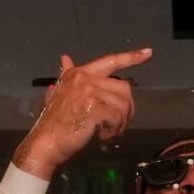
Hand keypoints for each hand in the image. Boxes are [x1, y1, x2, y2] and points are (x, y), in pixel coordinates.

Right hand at [14, 48, 151, 177]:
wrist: (45, 141)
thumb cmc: (55, 123)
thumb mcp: (60, 95)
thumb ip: (68, 77)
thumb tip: (65, 58)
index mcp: (78, 74)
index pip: (109, 61)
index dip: (130, 57)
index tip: (148, 52)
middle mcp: (84, 78)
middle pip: (124, 88)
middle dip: (127, 109)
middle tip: (117, 125)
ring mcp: (89, 90)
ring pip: (123, 104)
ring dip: (121, 123)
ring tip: (109, 132)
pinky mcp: (94, 106)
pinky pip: (118, 117)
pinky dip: (115, 130)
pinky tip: (103, 136)